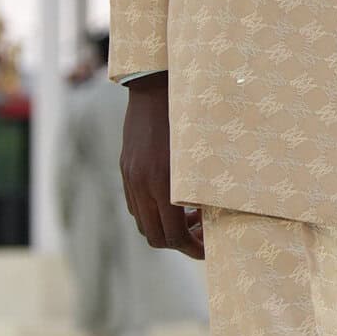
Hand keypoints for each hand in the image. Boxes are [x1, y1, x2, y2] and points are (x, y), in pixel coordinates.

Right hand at [120, 77, 203, 258]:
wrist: (155, 87)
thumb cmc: (188, 118)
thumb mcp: (200, 156)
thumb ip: (201, 188)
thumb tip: (210, 215)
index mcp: (164, 184)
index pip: (174, 236)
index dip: (192, 248)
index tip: (207, 248)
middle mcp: (142, 184)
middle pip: (156, 237)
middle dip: (179, 243)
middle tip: (200, 236)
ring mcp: (131, 177)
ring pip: (144, 223)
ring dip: (165, 228)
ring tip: (189, 217)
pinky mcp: (126, 169)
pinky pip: (135, 204)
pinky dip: (153, 212)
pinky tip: (171, 201)